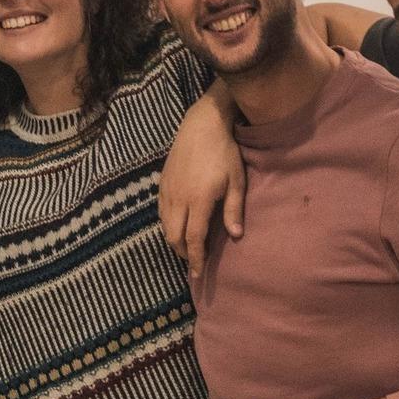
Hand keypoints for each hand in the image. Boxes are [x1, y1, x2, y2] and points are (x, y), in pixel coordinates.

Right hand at [159, 92, 244, 277]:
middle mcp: (179, 198)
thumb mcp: (236, 180)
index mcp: (199, 200)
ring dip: (174, 239)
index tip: (198, 273)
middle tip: (194, 262)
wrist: (202, 125)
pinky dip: (168, 224)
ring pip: (165, 225)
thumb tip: (236, 236)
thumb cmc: (225, 152)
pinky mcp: (163, 183)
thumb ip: (234, 209)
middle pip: (174, 236)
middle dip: (183, 253)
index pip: (194, 238)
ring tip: (187, 246)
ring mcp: (168, 190)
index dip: (196, 258)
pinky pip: (161, 211)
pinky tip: (178, 225)